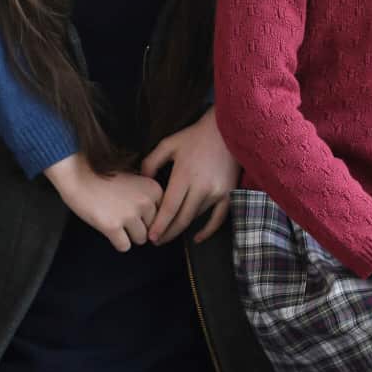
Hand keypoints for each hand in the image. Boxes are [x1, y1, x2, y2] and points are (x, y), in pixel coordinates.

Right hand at [44, 153, 162, 251]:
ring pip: (140, 240)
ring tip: (114, 219)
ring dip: (128, 234)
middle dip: (138, 226)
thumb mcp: (134, 179)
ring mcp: (129, 215)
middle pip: (152, 229)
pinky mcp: (113, 226)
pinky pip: (124, 247)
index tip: (134, 210)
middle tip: (121, 214)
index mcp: (154, 189)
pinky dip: (117, 242)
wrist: (77, 174)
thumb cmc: (102, 176)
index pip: (161, 216)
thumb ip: (148, 197)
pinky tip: (108, 228)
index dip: (147, 216)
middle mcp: (145, 202)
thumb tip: (157, 222)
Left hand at [140, 106, 239, 244]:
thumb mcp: (168, 144)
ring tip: (168, 234)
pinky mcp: (229, 194)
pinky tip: (196, 238)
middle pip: (182, 218)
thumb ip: (151, 162)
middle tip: (156, 241)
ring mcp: (217, 192)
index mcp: (184, 175)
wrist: (226, 130)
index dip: (159, 225)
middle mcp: (201, 187)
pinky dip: (208, 231)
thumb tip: (142, 181)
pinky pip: (218, 219)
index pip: (169, 207)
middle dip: (167, 233)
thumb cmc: (194, 137)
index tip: (150, 236)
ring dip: (182, 229)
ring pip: (196, 218)